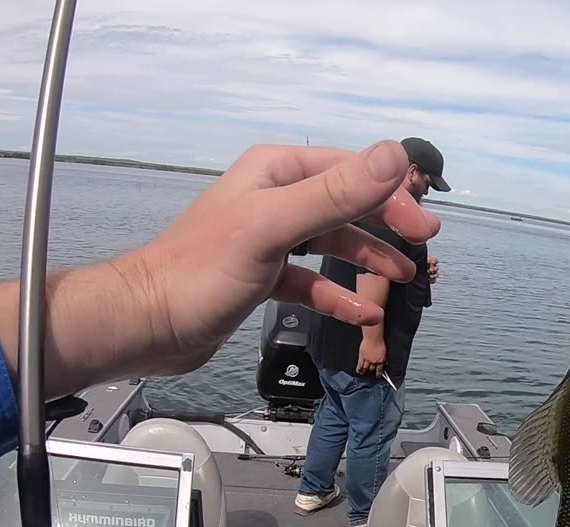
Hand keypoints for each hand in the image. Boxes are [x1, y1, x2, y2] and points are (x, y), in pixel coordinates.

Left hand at [0, 139, 441, 397]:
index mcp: (275, 171)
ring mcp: (269, 238)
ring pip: (334, 243)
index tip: (423, 225)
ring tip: (404, 279)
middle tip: (422, 253)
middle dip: (387, 227)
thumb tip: (393, 157)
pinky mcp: (262, 277)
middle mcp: (274, 198)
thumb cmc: (199, 273)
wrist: (146, 325)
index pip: (350, 170)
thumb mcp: (273, 227)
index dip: (392, 194)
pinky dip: (337, 296)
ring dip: (369, 260)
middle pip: (347, 205)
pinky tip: (361, 315)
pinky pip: (312, 281)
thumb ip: (334, 193)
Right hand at [357, 336, 385, 375]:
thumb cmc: (379, 342)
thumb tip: (383, 361)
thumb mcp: (384, 351)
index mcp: (380, 360)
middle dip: (371, 370)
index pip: (379, 369)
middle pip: (372, 369)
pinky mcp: (362, 357)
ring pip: (365, 368)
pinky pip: (360, 365)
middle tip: (370, 371)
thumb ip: (383, 357)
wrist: (373, 338)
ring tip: (363, 372)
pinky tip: (358, 371)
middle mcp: (374, 361)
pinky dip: (359, 369)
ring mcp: (367, 360)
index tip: (378, 375)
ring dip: (364, 371)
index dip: (378, 373)